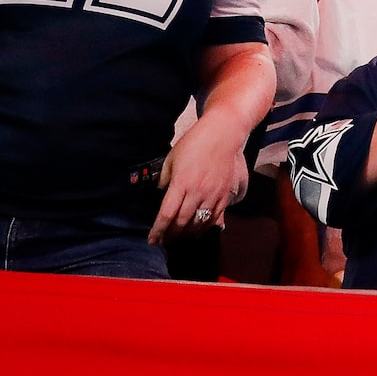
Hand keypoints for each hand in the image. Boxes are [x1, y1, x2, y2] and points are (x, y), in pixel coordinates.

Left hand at [149, 113, 251, 241]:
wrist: (223, 134)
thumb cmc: (194, 143)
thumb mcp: (171, 158)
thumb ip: (165, 179)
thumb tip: (161, 193)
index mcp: (181, 182)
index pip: (167, 214)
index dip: (158, 230)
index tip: (152, 240)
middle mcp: (198, 191)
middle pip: (182, 222)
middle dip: (170, 235)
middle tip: (163, 241)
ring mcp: (213, 194)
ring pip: (198, 223)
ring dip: (186, 234)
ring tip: (178, 238)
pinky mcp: (225, 194)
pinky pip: (215, 217)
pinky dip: (205, 228)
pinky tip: (197, 231)